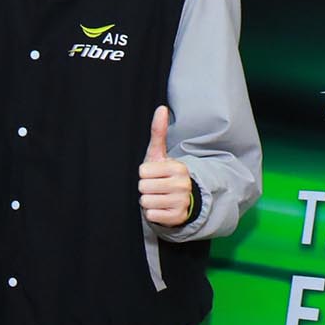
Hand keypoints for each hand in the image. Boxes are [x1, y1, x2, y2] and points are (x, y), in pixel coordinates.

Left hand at [138, 105, 193, 228]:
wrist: (180, 200)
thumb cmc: (164, 175)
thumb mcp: (160, 155)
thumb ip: (158, 132)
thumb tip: (161, 108)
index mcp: (178, 167)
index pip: (142, 172)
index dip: (144, 174)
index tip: (154, 175)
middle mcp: (182, 184)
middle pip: (142, 187)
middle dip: (145, 188)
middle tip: (156, 187)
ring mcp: (181, 202)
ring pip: (145, 201)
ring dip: (148, 201)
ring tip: (158, 197)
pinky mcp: (177, 217)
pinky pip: (151, 214)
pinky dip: (153, 213)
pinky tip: (161, 208)